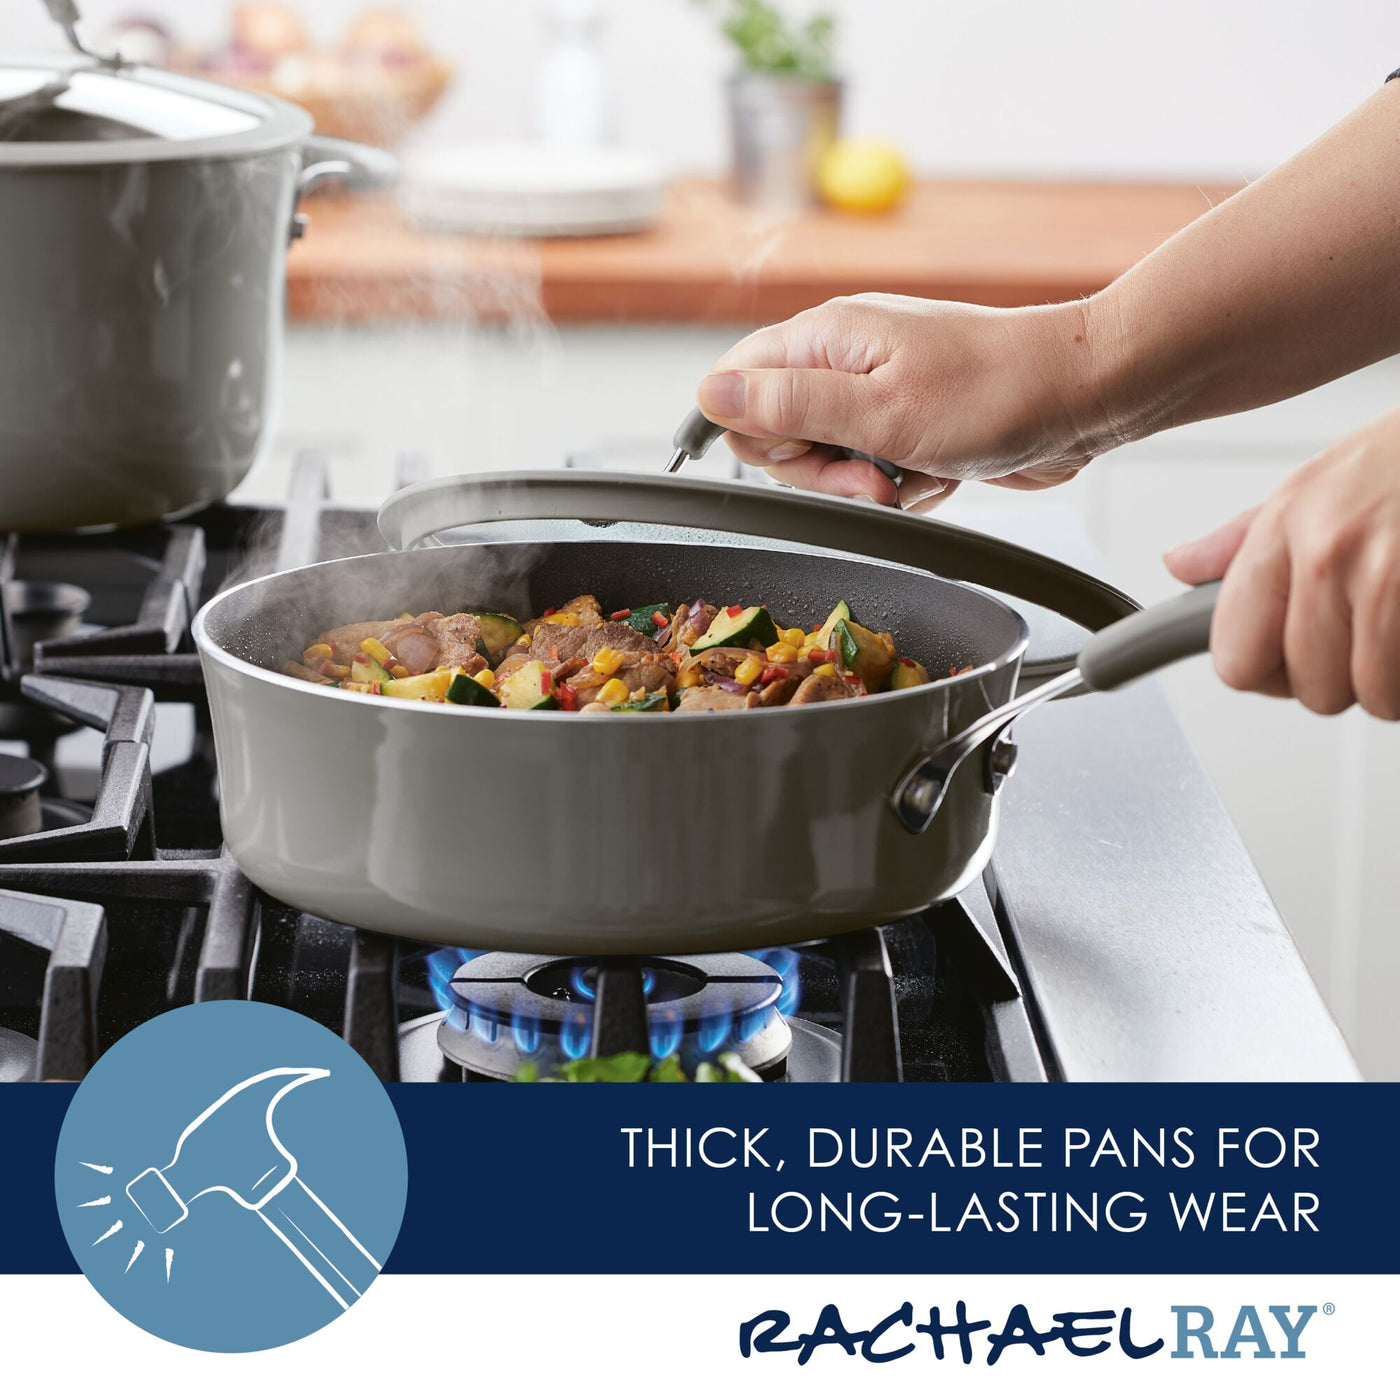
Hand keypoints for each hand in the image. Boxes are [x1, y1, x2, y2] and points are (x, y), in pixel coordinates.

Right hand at [695, 293, 1109, 509]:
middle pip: (777, 432)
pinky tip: (933, 471)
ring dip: (862, 484)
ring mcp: (876, 389)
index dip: (754, 432)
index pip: (736, 383)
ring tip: (909, 474)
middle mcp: (843, 357)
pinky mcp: (905, 419)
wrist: (1082, 397)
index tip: (803, 455)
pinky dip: (897, 482)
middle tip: (871, 475)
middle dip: (819, 472)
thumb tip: (711, 393)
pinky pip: (868, 466)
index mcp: (826, 337)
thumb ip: (790, 404)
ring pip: (825, 458)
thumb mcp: (880, 410)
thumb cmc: (996, 392)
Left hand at [1166, 408, 1399, 718]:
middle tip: (1369, 630)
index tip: (1290, 658)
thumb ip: (1245, 537)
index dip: (1267, 671)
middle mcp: (1330, 555)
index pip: (1235, 659)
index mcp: (1287, 528)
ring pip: (1375, 698)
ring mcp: (1391, 579)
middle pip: (1311, 691)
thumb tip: (1180, 565)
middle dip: (1343, 676)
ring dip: (1395, 680)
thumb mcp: (1321, 477)